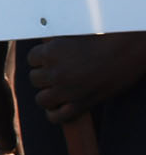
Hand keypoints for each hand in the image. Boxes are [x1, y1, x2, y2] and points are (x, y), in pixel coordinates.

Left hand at [27, 32, 145, 123]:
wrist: (122, 53)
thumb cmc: (99, 41)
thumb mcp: (70, 38)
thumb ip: (54, 46)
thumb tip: (40, 42)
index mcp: (50, 53)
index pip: (31, 59)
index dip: (40, 60)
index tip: (49, 60)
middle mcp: (54, 72)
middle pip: (34, 79)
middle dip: (44, 77)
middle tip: (57, 74)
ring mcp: (66, 91)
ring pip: (41, 99)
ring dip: (47, 95)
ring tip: (57, 91)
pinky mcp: (79, 105)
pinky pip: (56, 116)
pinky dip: (54, 114)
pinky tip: (58, 108)